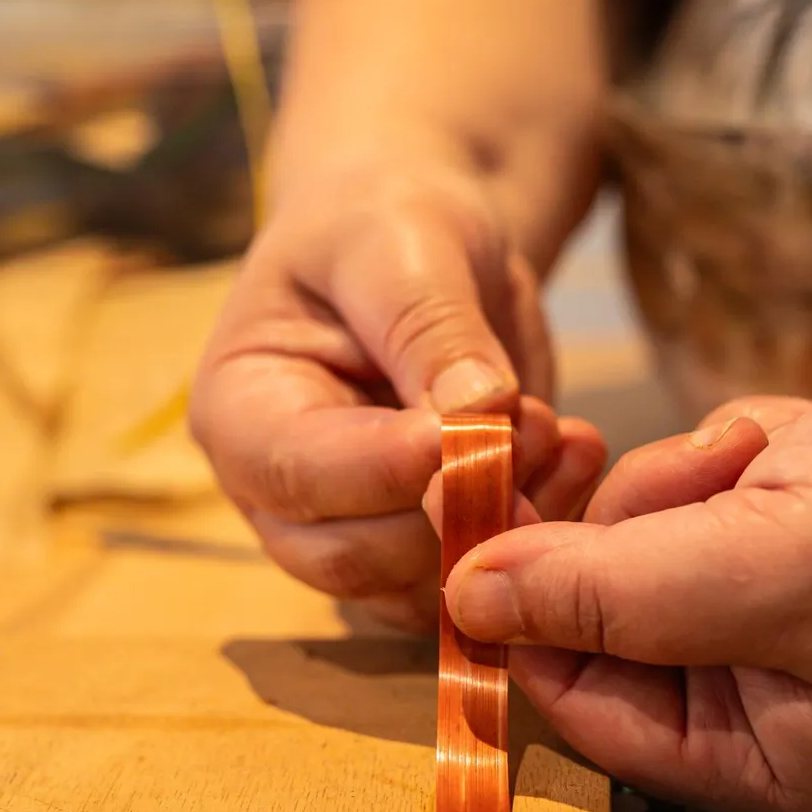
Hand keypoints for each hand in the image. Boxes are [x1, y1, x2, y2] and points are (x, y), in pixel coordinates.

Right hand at [191, 162, 603, 629]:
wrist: (425, 246)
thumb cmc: (386, 224)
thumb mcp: (404, 244)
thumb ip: (432, 326)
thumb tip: (475, 411)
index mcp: (239, 409)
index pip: (298, 473)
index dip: (390, 467)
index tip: (480, 425)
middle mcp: (278, 494)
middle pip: (353, 557)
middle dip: (456, 504)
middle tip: (539, 425)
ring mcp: (347, 532)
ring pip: (418, 587)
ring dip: (506, 525)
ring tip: (565, 436)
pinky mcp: (417, 548)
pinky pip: (471, 578)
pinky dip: (533, 535)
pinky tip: (573, 461)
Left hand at [434, 316, 811, 811]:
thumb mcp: (771, 566)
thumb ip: (606, 598)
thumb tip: (465, 605)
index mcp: (768, 762)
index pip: (582, 709)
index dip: (525, 617)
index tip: (486, 518)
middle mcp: (768, 702)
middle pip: (605, 612)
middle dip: (645, 524)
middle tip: (718, 475)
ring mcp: (784, 613)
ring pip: (646, 533)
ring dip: (699, 476)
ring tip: (781, 456)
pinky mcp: (798, 531)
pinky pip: (705, 485)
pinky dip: (748, 448)